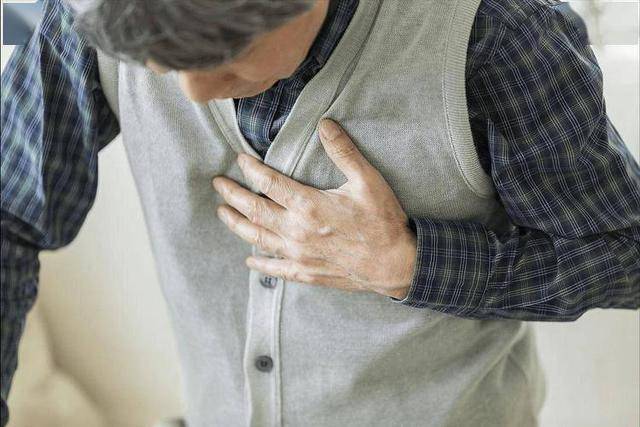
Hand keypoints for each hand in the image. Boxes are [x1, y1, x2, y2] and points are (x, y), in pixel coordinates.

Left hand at [212, 119, 415, 299]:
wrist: (395, 264)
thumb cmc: (383, 221)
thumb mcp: (367, 180)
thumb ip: (343, 151)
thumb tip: (324, 124)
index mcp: (309, 205)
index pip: (269, 183)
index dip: (251, 169)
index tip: (240, 160)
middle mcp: (296, 231)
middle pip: (255, 210)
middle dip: (233, 195)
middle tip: (219, 184)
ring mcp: (299, 255)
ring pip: (258, 238)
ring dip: (237, 224)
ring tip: (223, 213)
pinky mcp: (306, 273)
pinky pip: (276, 269)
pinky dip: (260, 264)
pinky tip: (250, 260)